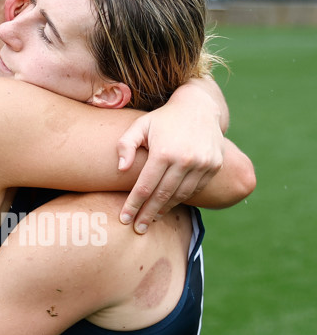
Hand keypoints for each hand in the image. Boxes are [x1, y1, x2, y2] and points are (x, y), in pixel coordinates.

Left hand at [117, 88, 224, 231]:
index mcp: (164, 151)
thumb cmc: (163, 118)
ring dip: (164, 210)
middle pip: (162, 196)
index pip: (145, 187)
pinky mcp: (214, 166)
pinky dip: (181, 199)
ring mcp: (202, 164)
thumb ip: (126, 145)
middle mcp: (185, 160)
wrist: (200, 106)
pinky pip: (195, 190)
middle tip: (137, 228)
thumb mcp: (140, 125)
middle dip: (148, 214)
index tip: (124, 219)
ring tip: (151, 219)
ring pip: (180, 196)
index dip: (134, 205)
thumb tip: (121, 169)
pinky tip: (169, 205)